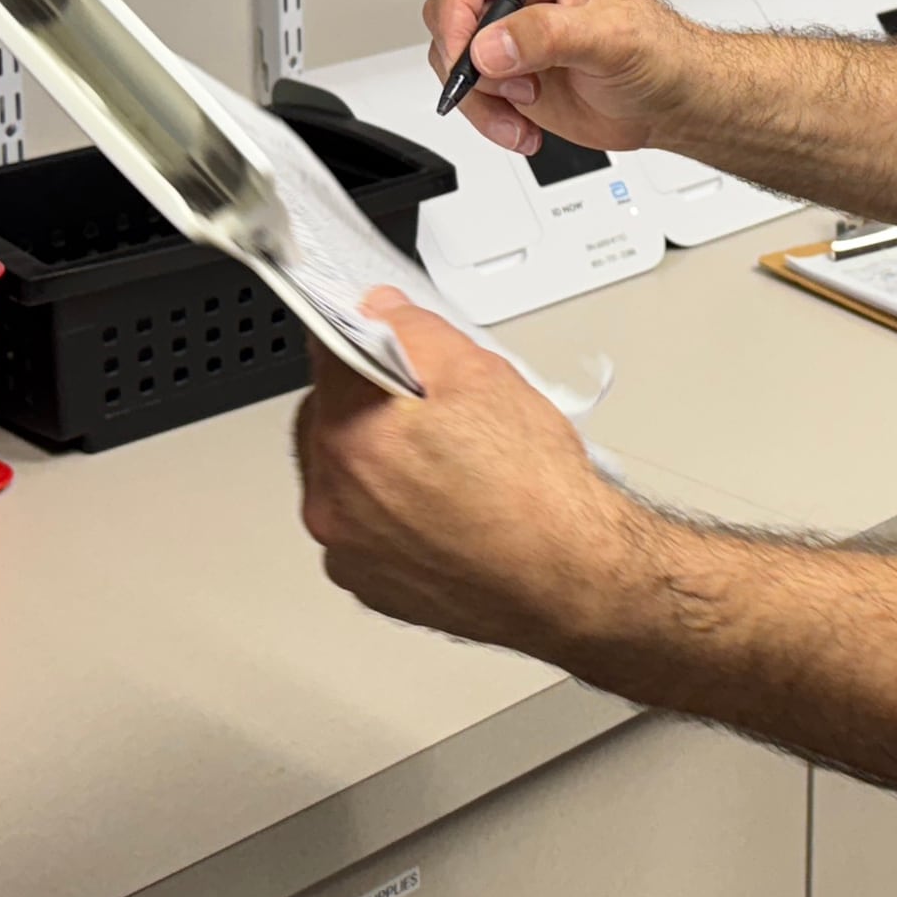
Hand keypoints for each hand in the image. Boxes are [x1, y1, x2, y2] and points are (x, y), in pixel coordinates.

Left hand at [295, 291, 659, 655]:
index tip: (386, 341)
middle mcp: (333, 501)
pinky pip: (360, 528)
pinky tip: (439, 506)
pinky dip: (386, 512)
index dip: (365, 339)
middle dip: (366, 403)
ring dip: (374, 460)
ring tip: (442, 463)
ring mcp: (347, 551)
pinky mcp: (367, 586)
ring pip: (342, 477)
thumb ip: (415, 332)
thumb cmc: (536, 492)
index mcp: (351, 437)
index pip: (327, 357)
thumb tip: (381, 311)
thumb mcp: (483, 374)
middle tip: (428, 408)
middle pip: (326, 420)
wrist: (569, 579)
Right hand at [422, 0, 713, 157]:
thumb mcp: (612, 37)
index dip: (455, 4)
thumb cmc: (661, 53)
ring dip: (481, 96)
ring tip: (526, 108)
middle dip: (467, 57)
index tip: (465, 47)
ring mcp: (513, 38)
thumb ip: (549, 35)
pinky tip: (525, 129)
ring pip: (455, 60)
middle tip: (502, 83)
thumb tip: (490, 45)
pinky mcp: (511, 77)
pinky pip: (472, 96)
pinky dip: (489, 119)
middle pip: (450, 10)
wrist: (673, 103)